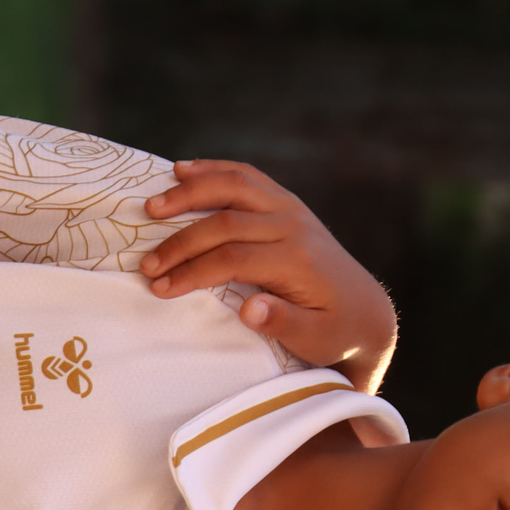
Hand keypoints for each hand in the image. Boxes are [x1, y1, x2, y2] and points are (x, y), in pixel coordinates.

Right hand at [140, 161, 397, 390]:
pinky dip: (214, 170)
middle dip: (181, 241)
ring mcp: (291, 209)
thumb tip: (250, 310)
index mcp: (297, 261)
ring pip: (236, 186)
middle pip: (227, 221)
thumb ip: (284, 324)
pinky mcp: (287, 203)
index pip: (234, 258)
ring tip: (153, 205)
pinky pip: (247, 177)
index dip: (192, 271)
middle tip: (145, 263)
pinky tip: (183, 169)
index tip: (159, 287)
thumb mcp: (315, 340)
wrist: (365, 309)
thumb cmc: (333, 332)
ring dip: (191, 191)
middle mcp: (294, 227)